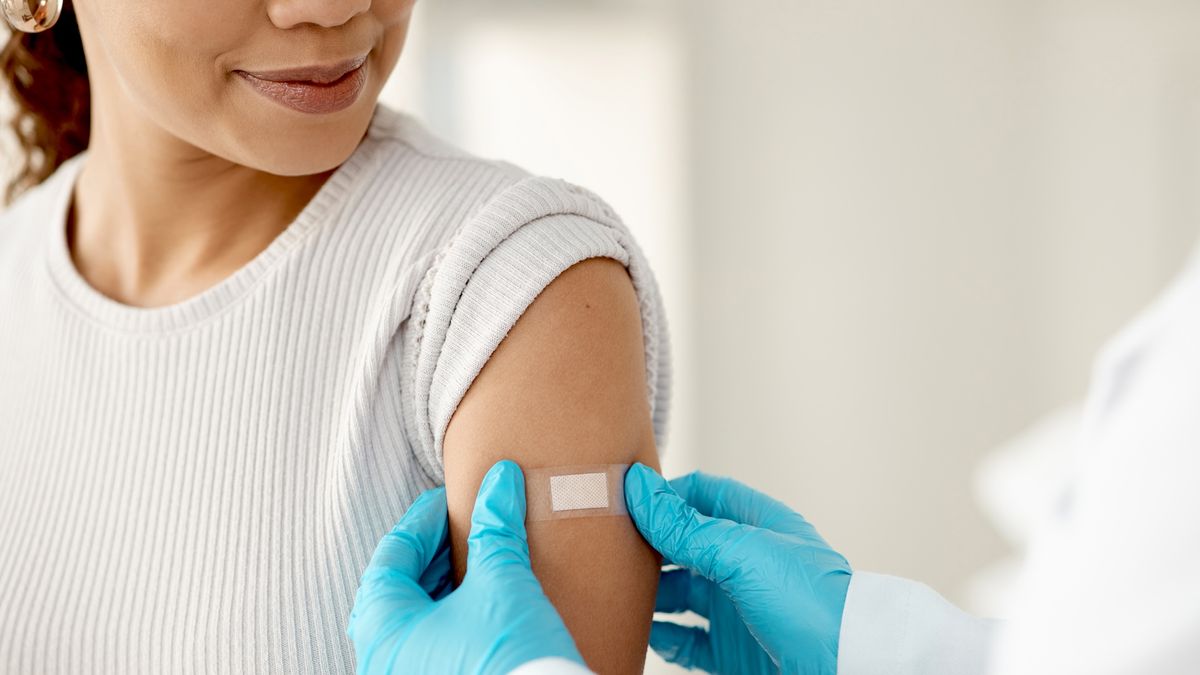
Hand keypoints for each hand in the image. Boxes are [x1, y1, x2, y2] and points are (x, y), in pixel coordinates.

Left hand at [347, 460, 583, 674]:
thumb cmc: (513, 662)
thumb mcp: (504, 584)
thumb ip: (495, 529)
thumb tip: (501, 481)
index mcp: (384, 628)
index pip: (392, 554)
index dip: (425, 519)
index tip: (453, 499)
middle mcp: (383, 660)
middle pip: (396, 589)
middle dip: (434, 553)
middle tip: (466, 528)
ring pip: (413, 622)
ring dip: (443, 588)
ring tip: (479, 564)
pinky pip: (429, 647)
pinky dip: (450, 619)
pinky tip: (482, 607)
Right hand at [624, 464, 851, 674]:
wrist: (849, 670)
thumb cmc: (815, 605)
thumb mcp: (743, 553)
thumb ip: (687, 526)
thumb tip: (639, 488)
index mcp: (759, 526)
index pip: (703, 495)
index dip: (665, 495)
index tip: (624, 499)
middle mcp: (748, 564)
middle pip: (686, 545)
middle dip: (649, 545)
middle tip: (607, 546)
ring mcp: (740, 608)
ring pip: (682, 593)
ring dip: (650, 592)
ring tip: (616, 590)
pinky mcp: (733, 651)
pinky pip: (687, 640)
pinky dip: (662, 636)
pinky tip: (641, 630)